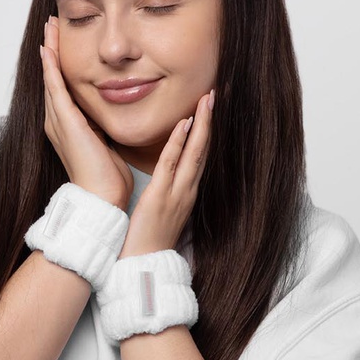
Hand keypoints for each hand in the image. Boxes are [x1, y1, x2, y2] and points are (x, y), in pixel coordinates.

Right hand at [41, 16, 133, 209]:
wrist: (101, 197)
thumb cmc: (106, 175)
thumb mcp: (104, 139)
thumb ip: (102, 123)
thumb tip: (115, 107)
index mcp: (66, 124)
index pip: (61, 84)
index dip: (60, 61)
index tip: (61, 38)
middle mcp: (56, 120)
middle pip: (51, 76)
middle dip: (52, 48)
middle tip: (51, 24)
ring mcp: (58, 120)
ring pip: (51, 76)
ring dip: (51, 50)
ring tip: (50, 27)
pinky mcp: (65, 121)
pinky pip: (55, 88)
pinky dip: (52, 67)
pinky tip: (50, 49)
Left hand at [119, 89, 213, 256]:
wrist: (144, 266)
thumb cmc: (149, 238)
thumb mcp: (164, 209)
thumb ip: (168, 188)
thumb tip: (166, 169)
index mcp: (187, 190)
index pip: (200, 154)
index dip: (207, 130)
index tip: (209, 107)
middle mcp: (188, 189)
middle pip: (204, 149)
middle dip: (210, 121)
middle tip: (215, 93)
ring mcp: (177, 193)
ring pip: (193, 153)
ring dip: (201, 125)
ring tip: (206, 100)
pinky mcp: (161, 197)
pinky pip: (171, 164)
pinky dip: (178, 142)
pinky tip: (183, 124)